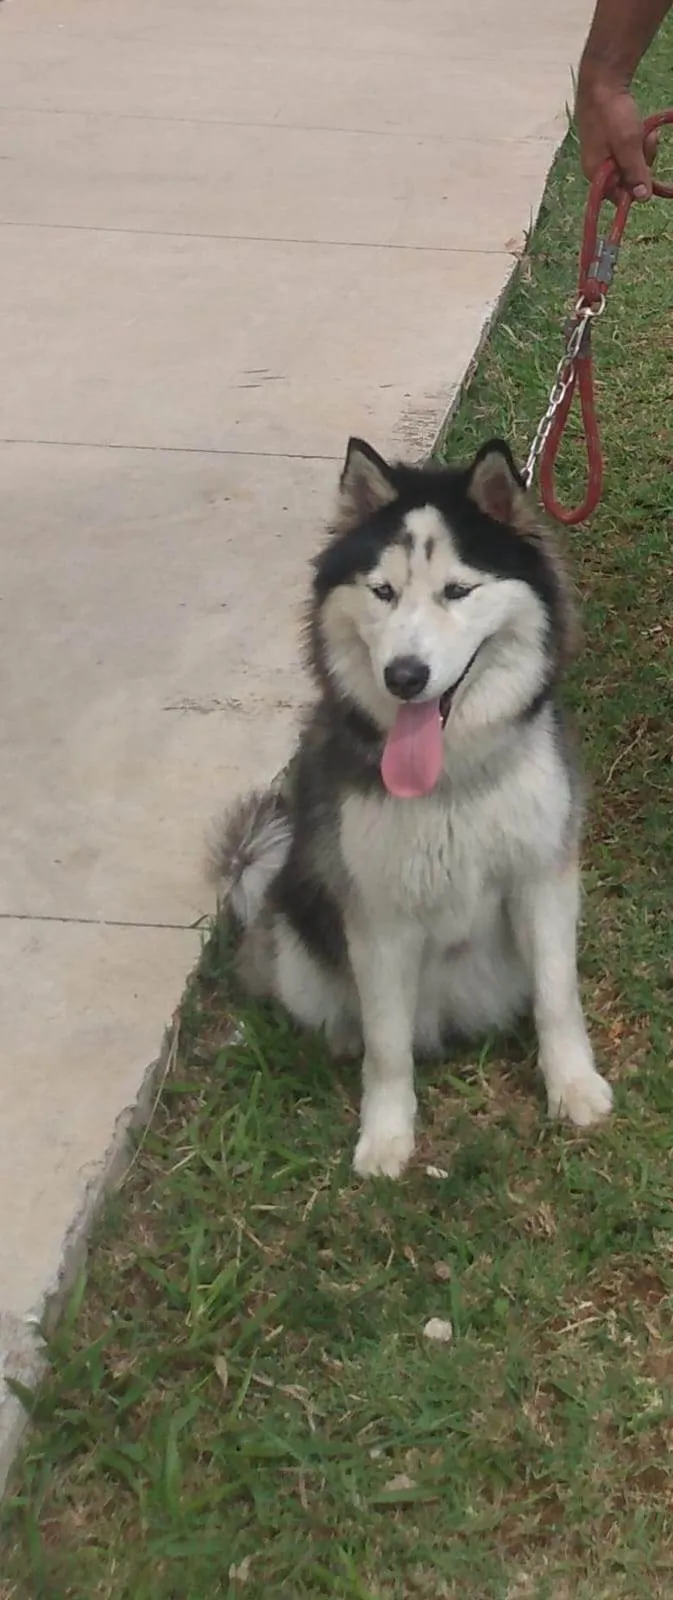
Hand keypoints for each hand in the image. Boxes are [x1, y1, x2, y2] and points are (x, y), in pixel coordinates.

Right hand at [575, 72, 657, 198]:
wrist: (601, 80)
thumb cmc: (611, 114)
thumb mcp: (628, 145)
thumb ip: (635, 172)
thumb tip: (643, 198)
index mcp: (595, 173)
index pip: (617, 196)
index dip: (634, 188)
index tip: (646, 174)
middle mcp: (597, 167)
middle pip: (625, 179)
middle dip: (641, 164)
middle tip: (646, 143)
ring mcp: (603, 152)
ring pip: (630, 162)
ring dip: (643, 150)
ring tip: (645, 132)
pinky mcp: (609, 139)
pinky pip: (628, 149)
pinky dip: (638, 141)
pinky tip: (641, 127)